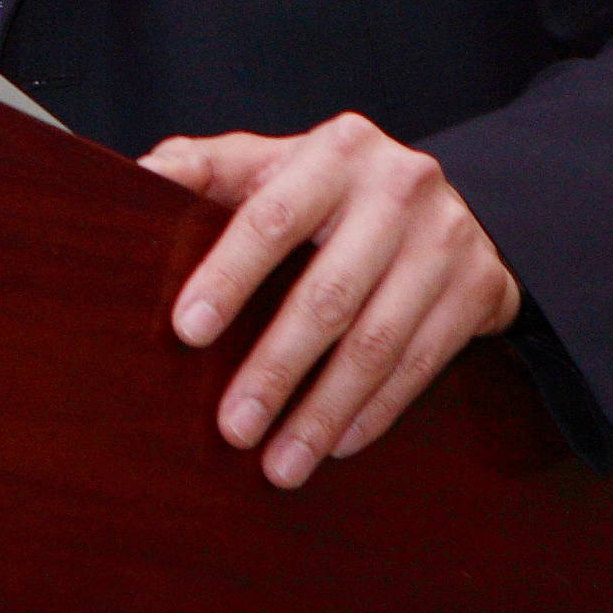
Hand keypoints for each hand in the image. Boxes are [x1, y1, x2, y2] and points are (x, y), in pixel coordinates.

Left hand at [139, 113, 521, 488]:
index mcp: (335, 150)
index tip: (188, 331)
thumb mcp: (272, 163)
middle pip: (329, 294)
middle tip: (233, 427)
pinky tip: (334, 444)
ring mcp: (447, 240)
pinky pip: (420, 364)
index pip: (272, 217)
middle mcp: (398, 189)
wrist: (448, 201)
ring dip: (323, 410)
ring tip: (280, 462)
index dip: (229, 275)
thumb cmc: (329, 189)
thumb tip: (132, 177)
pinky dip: (374, 411)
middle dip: (276, 369)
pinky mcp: (481, 288)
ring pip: (378, 342)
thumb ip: (204, 168)